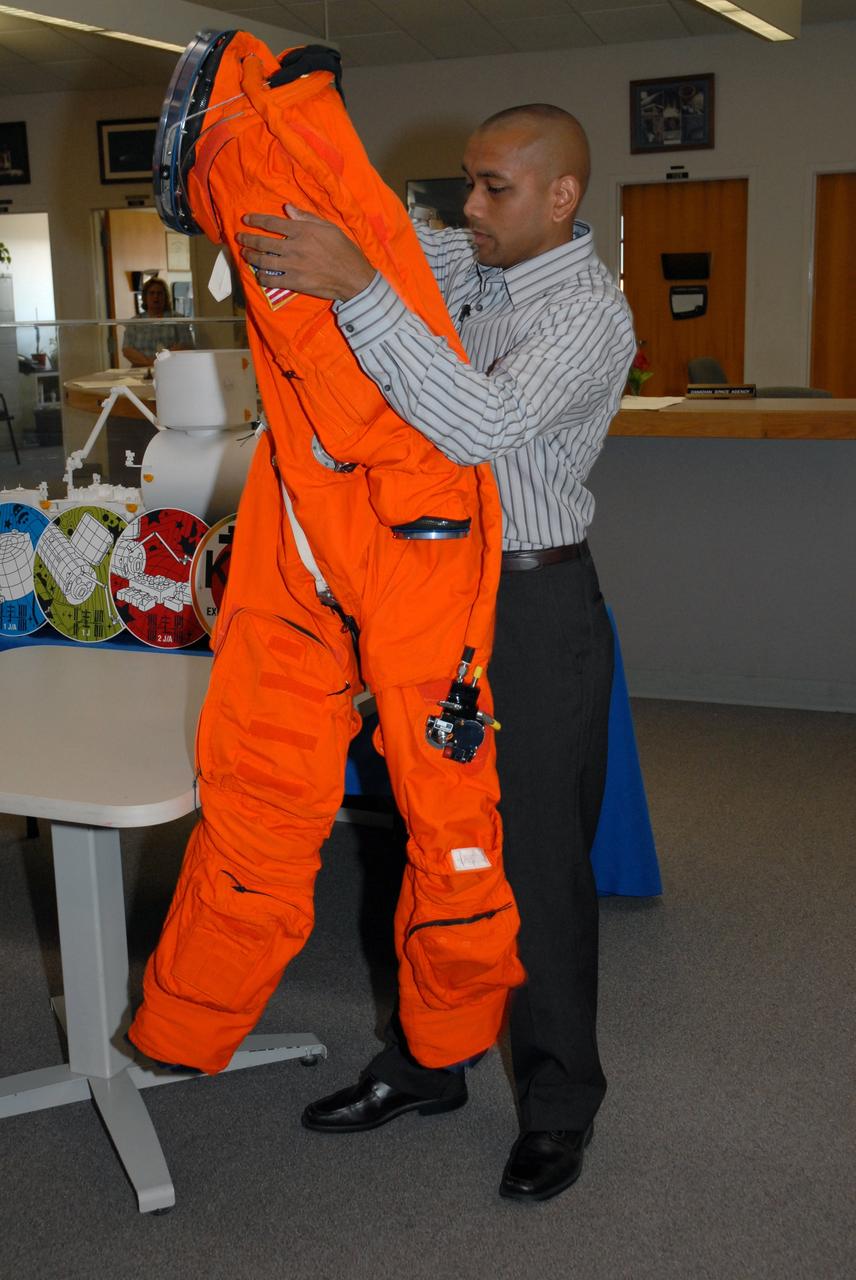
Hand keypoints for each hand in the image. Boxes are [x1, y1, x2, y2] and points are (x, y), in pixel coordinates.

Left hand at [237, 205, 375, 300]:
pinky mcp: (294, 282)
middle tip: (240, 238)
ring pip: (264, 261)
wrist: (353, 278)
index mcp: (302, 230)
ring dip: (252, 258)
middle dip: (248, 239)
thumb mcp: (328, 227)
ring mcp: (293, 266)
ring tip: (246, 255)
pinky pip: (272, 280)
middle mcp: (294, 247)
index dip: (256, 220)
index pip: (272, 223)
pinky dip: (263, 278)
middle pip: (263, 242)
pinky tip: (259, 275)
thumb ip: (306, 217)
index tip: (246, 219)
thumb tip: (287, 208)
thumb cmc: (344, 250)